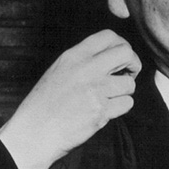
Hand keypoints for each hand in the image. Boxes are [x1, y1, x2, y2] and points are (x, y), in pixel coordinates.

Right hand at [0, 30, 140, 168]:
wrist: (34, 132)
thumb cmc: (44, 105)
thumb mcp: (58, 71)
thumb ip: (82, 61)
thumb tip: (111, 57)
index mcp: (74, 56)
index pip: (108, 36)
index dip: (122, 45)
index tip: (122, 57)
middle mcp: (86, 70)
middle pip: (126, 53)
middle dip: (133, 64)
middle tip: (128, 75)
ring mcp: (95, 90)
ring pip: (129, 84)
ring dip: (125, 92)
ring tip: (110, 97)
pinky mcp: (101, 112)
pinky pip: (126, 104)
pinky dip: (120, 108)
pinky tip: (107, 110)